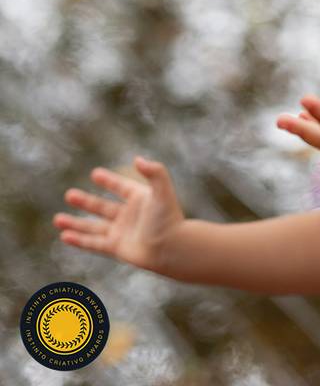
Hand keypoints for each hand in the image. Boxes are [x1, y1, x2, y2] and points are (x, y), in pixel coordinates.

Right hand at [52, 156, 185, 271]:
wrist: (173, 249)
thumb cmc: (169, 220)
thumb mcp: (162, 192)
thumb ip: (154, 172)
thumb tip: (137, 159)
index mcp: (140, 199)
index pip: (121, 187)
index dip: (109, 181)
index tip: (95, 174)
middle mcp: (130, 216)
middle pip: (103, 207)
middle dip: (86, 202)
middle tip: (69, 195)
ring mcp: (122, 232)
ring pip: (94, 227)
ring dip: (76, 223)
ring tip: (58, 219)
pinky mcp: (117, 247)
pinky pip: (94, 243)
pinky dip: (80, 240)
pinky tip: (65, 236)